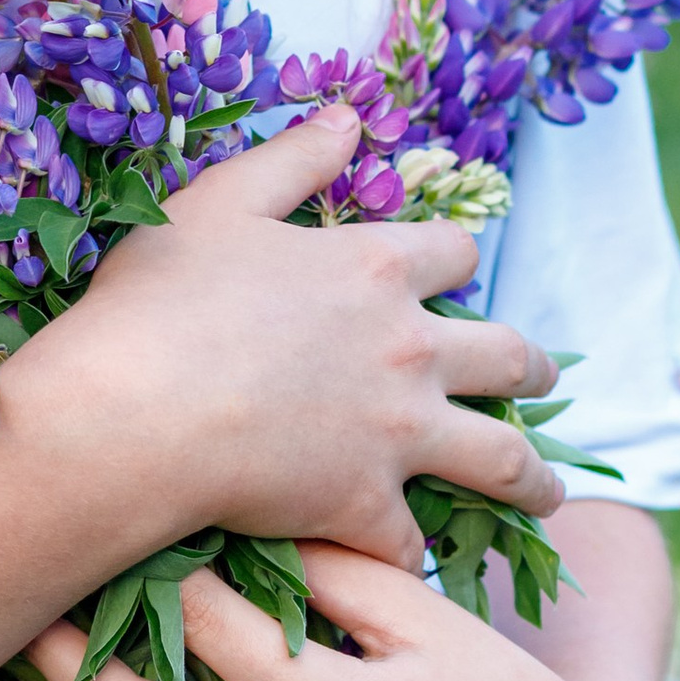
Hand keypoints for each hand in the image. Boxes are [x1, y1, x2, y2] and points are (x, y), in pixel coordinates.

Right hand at [30, 99, 563, 566]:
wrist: (131, 412)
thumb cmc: (160, 301)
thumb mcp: (220, 202)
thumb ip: (293, 159)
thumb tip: (351, 117)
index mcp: (375, 267)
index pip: (455, 254)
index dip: (456, 263)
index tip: (454, 278)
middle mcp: (409, 349)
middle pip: (508, 355)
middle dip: (530, 368)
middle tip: (540, 381)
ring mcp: (398, 433)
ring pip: (503, 459)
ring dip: (533, 478)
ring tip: (547, 492)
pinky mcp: (366, 505)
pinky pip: (413, 541)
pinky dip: (413, 553)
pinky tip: (412, 563)